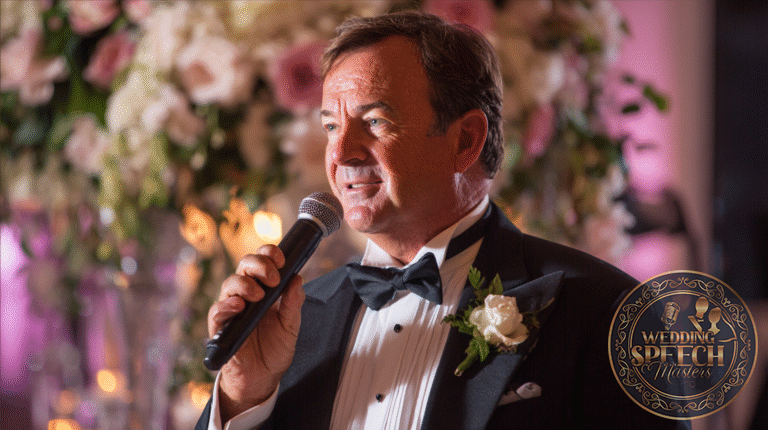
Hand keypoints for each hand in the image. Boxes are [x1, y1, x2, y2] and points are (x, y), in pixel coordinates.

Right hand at [207, 244, 304, 421]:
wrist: (263, 376)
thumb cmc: (275, 347)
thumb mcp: (291, 325)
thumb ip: (293, 303)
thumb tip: (297, 278)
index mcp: (265, 288)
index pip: (263, 261)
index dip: (269, 254)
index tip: (281, 259)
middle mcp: (246, 293)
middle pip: (245, 266)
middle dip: (259, 265)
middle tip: (273, 278)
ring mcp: (232, 308)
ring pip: (230, 284)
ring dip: (244, 285)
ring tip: (258, 295)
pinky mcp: (221, 326)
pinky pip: (218, 310)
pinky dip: (226, 305)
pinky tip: (238, 306)